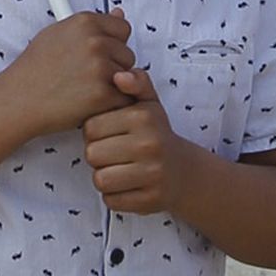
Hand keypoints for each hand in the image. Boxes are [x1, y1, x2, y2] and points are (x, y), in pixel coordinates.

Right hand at [0, 10, 131, 141]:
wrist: (18, 100)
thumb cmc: (34, 70)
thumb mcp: (57, 34)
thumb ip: (91, 25)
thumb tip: (118, 13)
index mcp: (84, 22)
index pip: (122, 28)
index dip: (112, 44)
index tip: (97, 54)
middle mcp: (94, 41)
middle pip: (128, 54)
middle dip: (113, 66)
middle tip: (86, 76)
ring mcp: (100, 68)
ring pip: (128, 77)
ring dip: (113, 85)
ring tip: (85, 88)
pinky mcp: (103, 94)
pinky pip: (124, 98)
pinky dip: (111, 104)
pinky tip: (88, 102)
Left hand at [83, 66, 180, 213]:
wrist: (184, 172)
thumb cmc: (156, 134)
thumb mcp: (149, 103)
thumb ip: (137, 82)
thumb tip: (119, 75)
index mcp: (143, 117)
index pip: (91, 127)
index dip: (95, 133)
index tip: (110, 134)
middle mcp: (149, 144)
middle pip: (92, 154)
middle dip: (98, 155)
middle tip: (114, 154)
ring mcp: (151, 174)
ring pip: (100, 179)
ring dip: (104, 177)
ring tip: (119, 169)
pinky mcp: (149, 200)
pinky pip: (111, 201)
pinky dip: (114, 196)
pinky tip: (128, 186)